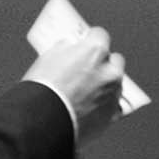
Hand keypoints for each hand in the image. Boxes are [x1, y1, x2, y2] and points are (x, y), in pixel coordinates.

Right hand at [23, 26, 124, 145]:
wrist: (43, 123)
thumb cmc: (43, 89)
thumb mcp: (49, 57)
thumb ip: (67, 49)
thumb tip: (72, 48)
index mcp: (95, 51)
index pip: (100, 36)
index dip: (90, 41)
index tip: (85, 46)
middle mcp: (110, 71)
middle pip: (114, 60)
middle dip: (104, 63)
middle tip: (88, 70)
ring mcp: (113, 94)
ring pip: (115, 84)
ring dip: (105, 85)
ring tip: (86, 94)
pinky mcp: (112, 116)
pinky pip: (113, 106)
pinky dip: (104, 105)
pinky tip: (90, 108)